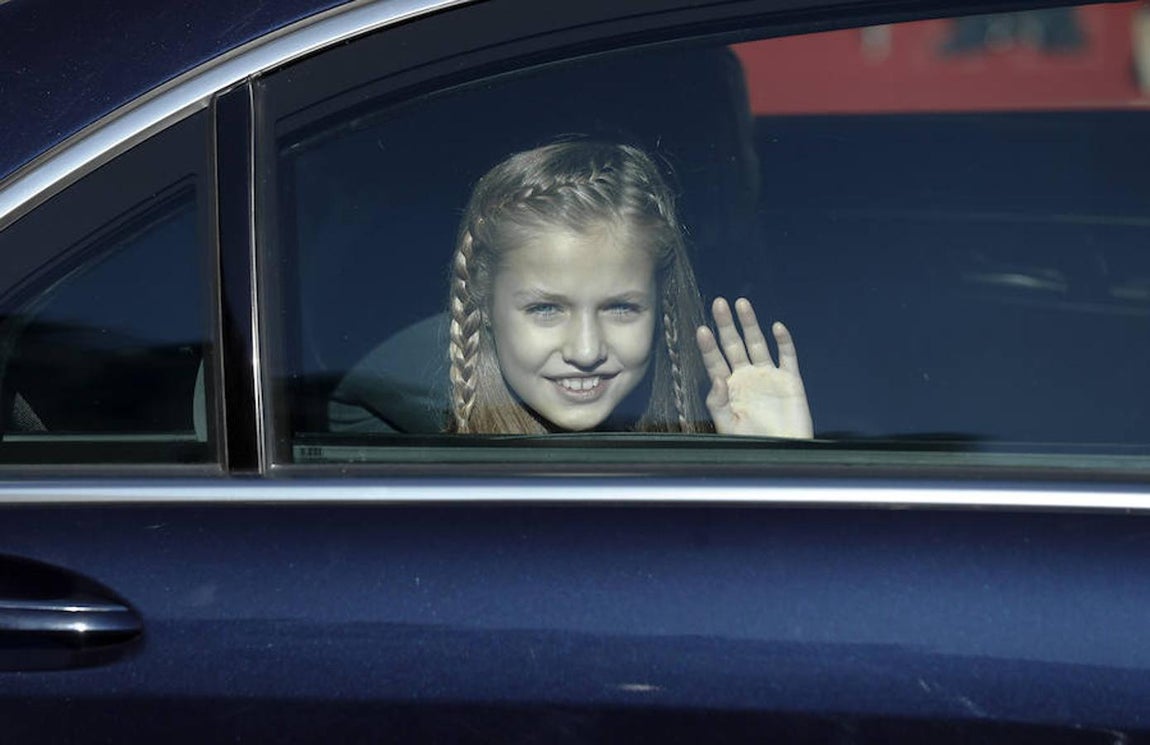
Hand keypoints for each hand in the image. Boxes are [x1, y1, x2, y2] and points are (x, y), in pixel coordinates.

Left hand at [695, 297, 812, 438]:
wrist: (782, 455)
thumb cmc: (751, 445)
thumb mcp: (728, 426)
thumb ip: (719, 403)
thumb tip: (717, 379)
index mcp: (728, 388)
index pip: (714, 362)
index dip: (708, 346)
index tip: (701, 330)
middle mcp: (746, 377)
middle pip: (733, 345)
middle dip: (726, 324)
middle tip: (718, 303)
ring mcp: (768, 376)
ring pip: (757, 344)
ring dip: (750, 324)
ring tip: (741, 303)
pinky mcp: (790, 380)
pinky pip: (787, 356)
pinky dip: (783, 341)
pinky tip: (776, 327)